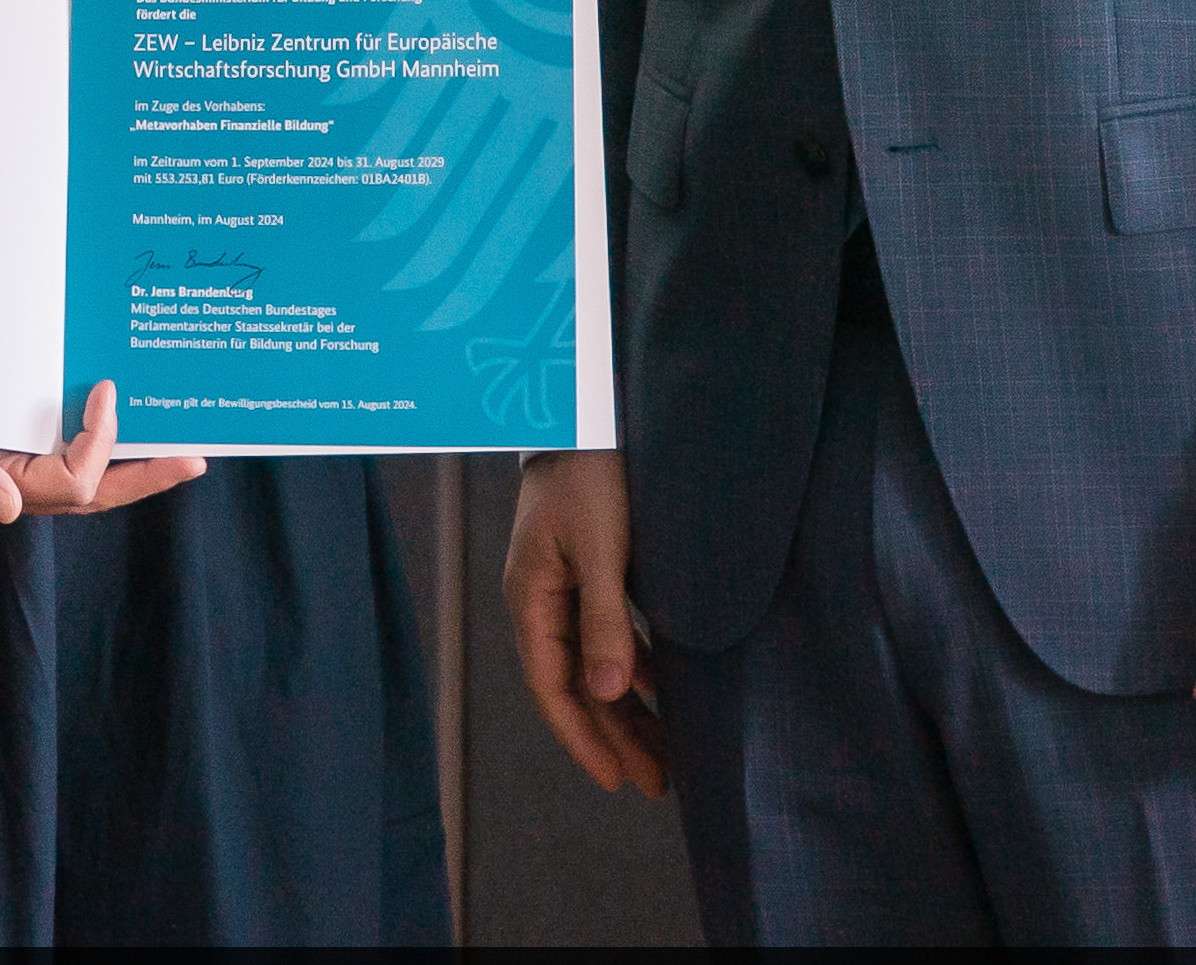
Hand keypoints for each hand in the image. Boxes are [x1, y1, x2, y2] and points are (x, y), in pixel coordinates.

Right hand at [0, 380, 208, 524]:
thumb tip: (10, 510)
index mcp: (10, 489)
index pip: (74, 483)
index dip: (100, 442)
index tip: (105, 390)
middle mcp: (29, 489)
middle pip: (102, 495)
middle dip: (149, 479)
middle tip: (194, 461)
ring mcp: (37, 473)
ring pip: (102, 483)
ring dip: (142, 468)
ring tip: (184, 454)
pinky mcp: (41, 452)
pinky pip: (88, 458)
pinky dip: (117, 449)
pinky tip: (144, 432)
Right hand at [506, 446, 667, 796]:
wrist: (586, 411)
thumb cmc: (589, 473)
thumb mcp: (600, 547)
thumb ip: (604, 620)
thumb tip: (611, 693)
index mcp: (531, 598)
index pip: (554, 687)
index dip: (584, 737)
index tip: (617, 778)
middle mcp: (543, 601)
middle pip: (577, 686)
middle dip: (614, 737)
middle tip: (655, 783)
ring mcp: (566, 588)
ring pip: (596, 665)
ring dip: (628, 710)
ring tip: (664, 755)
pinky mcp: (592, 573)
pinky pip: (611, 638)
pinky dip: (635, 668)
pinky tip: (662, 693)